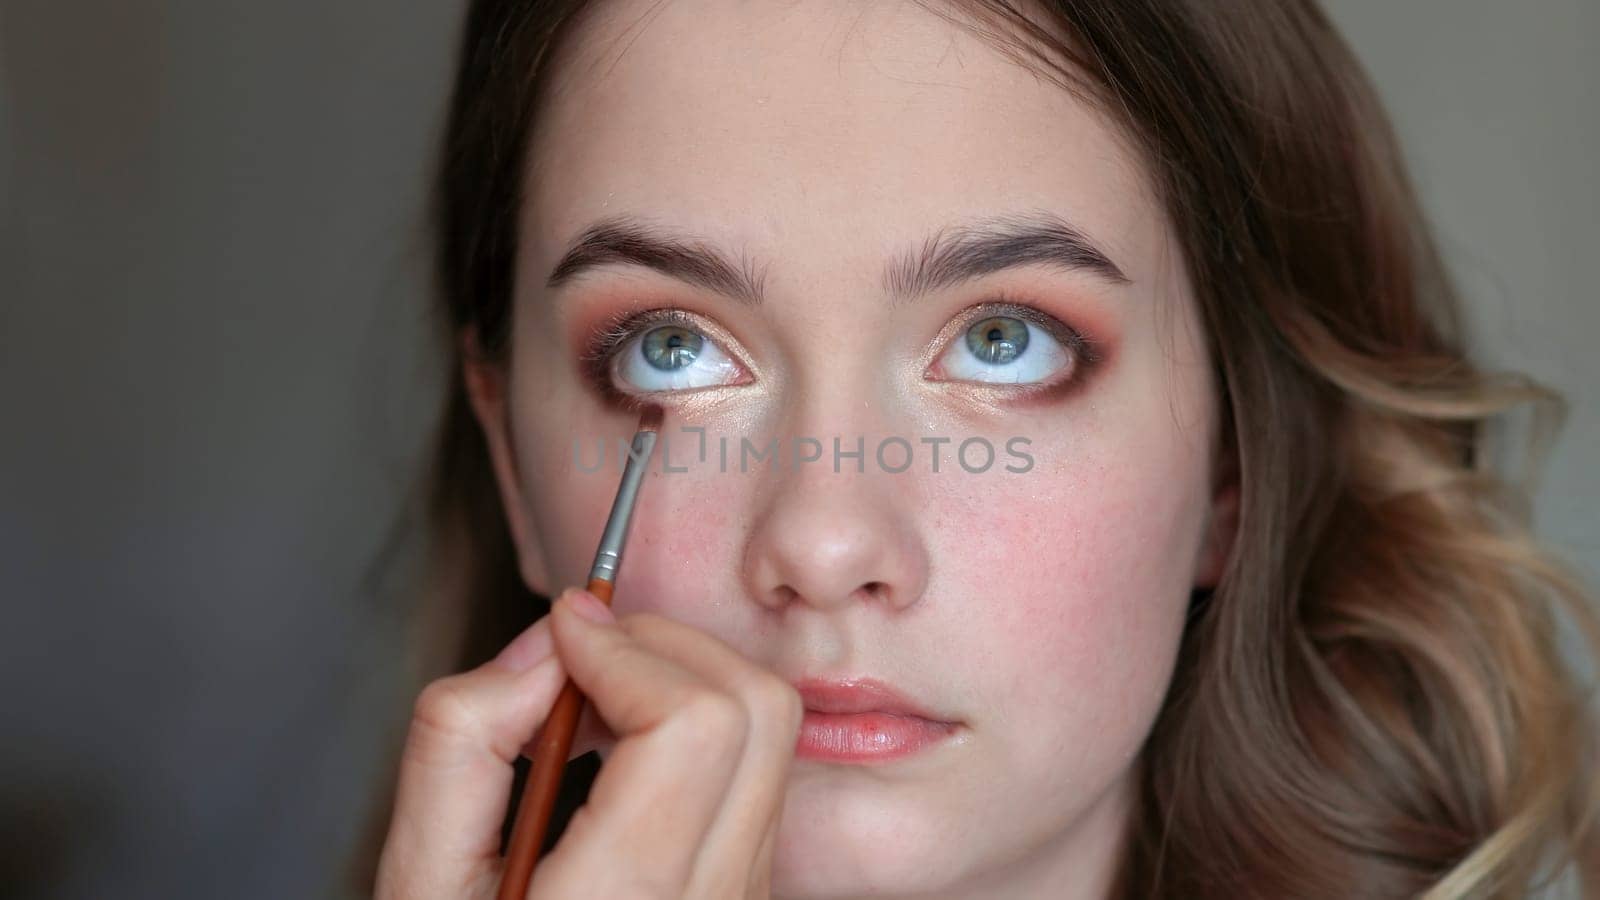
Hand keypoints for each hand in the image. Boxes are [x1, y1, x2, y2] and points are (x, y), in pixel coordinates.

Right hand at [374, 586, 803, 898]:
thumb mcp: (420, 882)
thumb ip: (459, 746)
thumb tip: (540, 651)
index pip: (693, 724)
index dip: (625, 648)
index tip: (560, 635)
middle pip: (756, 711)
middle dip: (665, 644)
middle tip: (581, 655)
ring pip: (770, 738)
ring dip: (686, 678)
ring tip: (593, 704)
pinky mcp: (750, 895)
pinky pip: (759, 777)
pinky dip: (700, 726)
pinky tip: (623, 751)